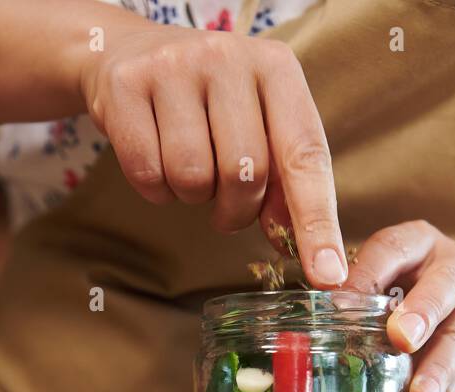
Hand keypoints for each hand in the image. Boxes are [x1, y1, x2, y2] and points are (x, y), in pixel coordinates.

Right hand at [79, 22, 345, 286]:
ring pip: (193, 175)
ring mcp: (174, 66)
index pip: (306, 156)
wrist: (128, 54)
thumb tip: (292, 243)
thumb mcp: (256, 124)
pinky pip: (147, 172)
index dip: (317, 221)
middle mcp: (229, 57)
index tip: (328, 274)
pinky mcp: (126, 85)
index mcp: (276, 68)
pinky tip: (155, 163)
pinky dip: (154, 188)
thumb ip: (281, 179)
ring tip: (188, 172)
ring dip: (191, 196)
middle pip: (245, 173)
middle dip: (235, 209)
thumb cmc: (206, 102)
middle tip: (224, 205)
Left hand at [344, 221, 454, 391]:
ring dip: (437, 370)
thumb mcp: (387, 293)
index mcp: (419, 243)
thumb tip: (316, 338)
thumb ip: (362, 306)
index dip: (366, 275)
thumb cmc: (411, 304)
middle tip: (401, 339)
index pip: (392, 248)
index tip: (341, 306)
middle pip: (444, 285)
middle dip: (422, 312)